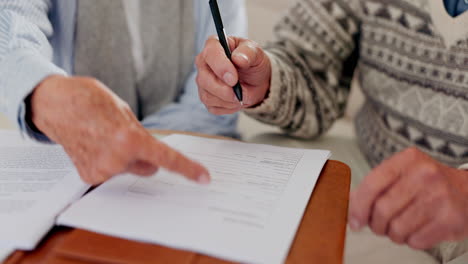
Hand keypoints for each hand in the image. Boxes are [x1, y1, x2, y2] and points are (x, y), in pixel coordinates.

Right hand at [30, 75, 209, 184]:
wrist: (55, 104)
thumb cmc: (90, 100)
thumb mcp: (125, 113)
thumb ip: (142, 136)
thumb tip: (154, 154)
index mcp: (130, 140)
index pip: (166, 159)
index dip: (188, 169)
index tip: (204, 178)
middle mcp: (116, 160)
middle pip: (148, 167)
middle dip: (145, 156)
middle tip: (126, 137)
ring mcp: (101, 171)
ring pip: (129, 170)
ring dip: (125, 159)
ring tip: (104, 137)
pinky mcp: (88, 177)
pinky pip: (112, 173)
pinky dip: (109, 162)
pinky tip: (95, 146)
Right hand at [195, 36, 271, 114]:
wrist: (256, 80)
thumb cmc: (253, 62)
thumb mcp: (256, 53)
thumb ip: (248, 52)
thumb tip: (238, 58)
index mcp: (214, 45)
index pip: (210, 54)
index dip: (221, 67)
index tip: (233, 79)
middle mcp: (204, 63)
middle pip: (204, 79)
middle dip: (223, 89)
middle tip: (239, 92)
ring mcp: (203, 81)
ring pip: (207, 96)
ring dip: (228, 100)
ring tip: (242, 94)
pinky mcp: (206, 97)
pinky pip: (213, 107)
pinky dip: (228, 107)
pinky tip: (236, 100)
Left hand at [349, 147, 467, 248]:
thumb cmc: (430, 183)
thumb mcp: (403, 173)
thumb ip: (376, 186)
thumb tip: (351, 207)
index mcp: (407, 159)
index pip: (372, 183)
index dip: (358, 206)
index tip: (354, 221)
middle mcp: (424, 174)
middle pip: (382, 210)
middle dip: (376, 224)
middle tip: (380, 226)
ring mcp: (439, 196)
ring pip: (397, 228)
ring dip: (394, 234)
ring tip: (401, 227)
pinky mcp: (450, 219)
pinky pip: (416, 240)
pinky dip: (412, 240)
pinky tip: (418, 230)